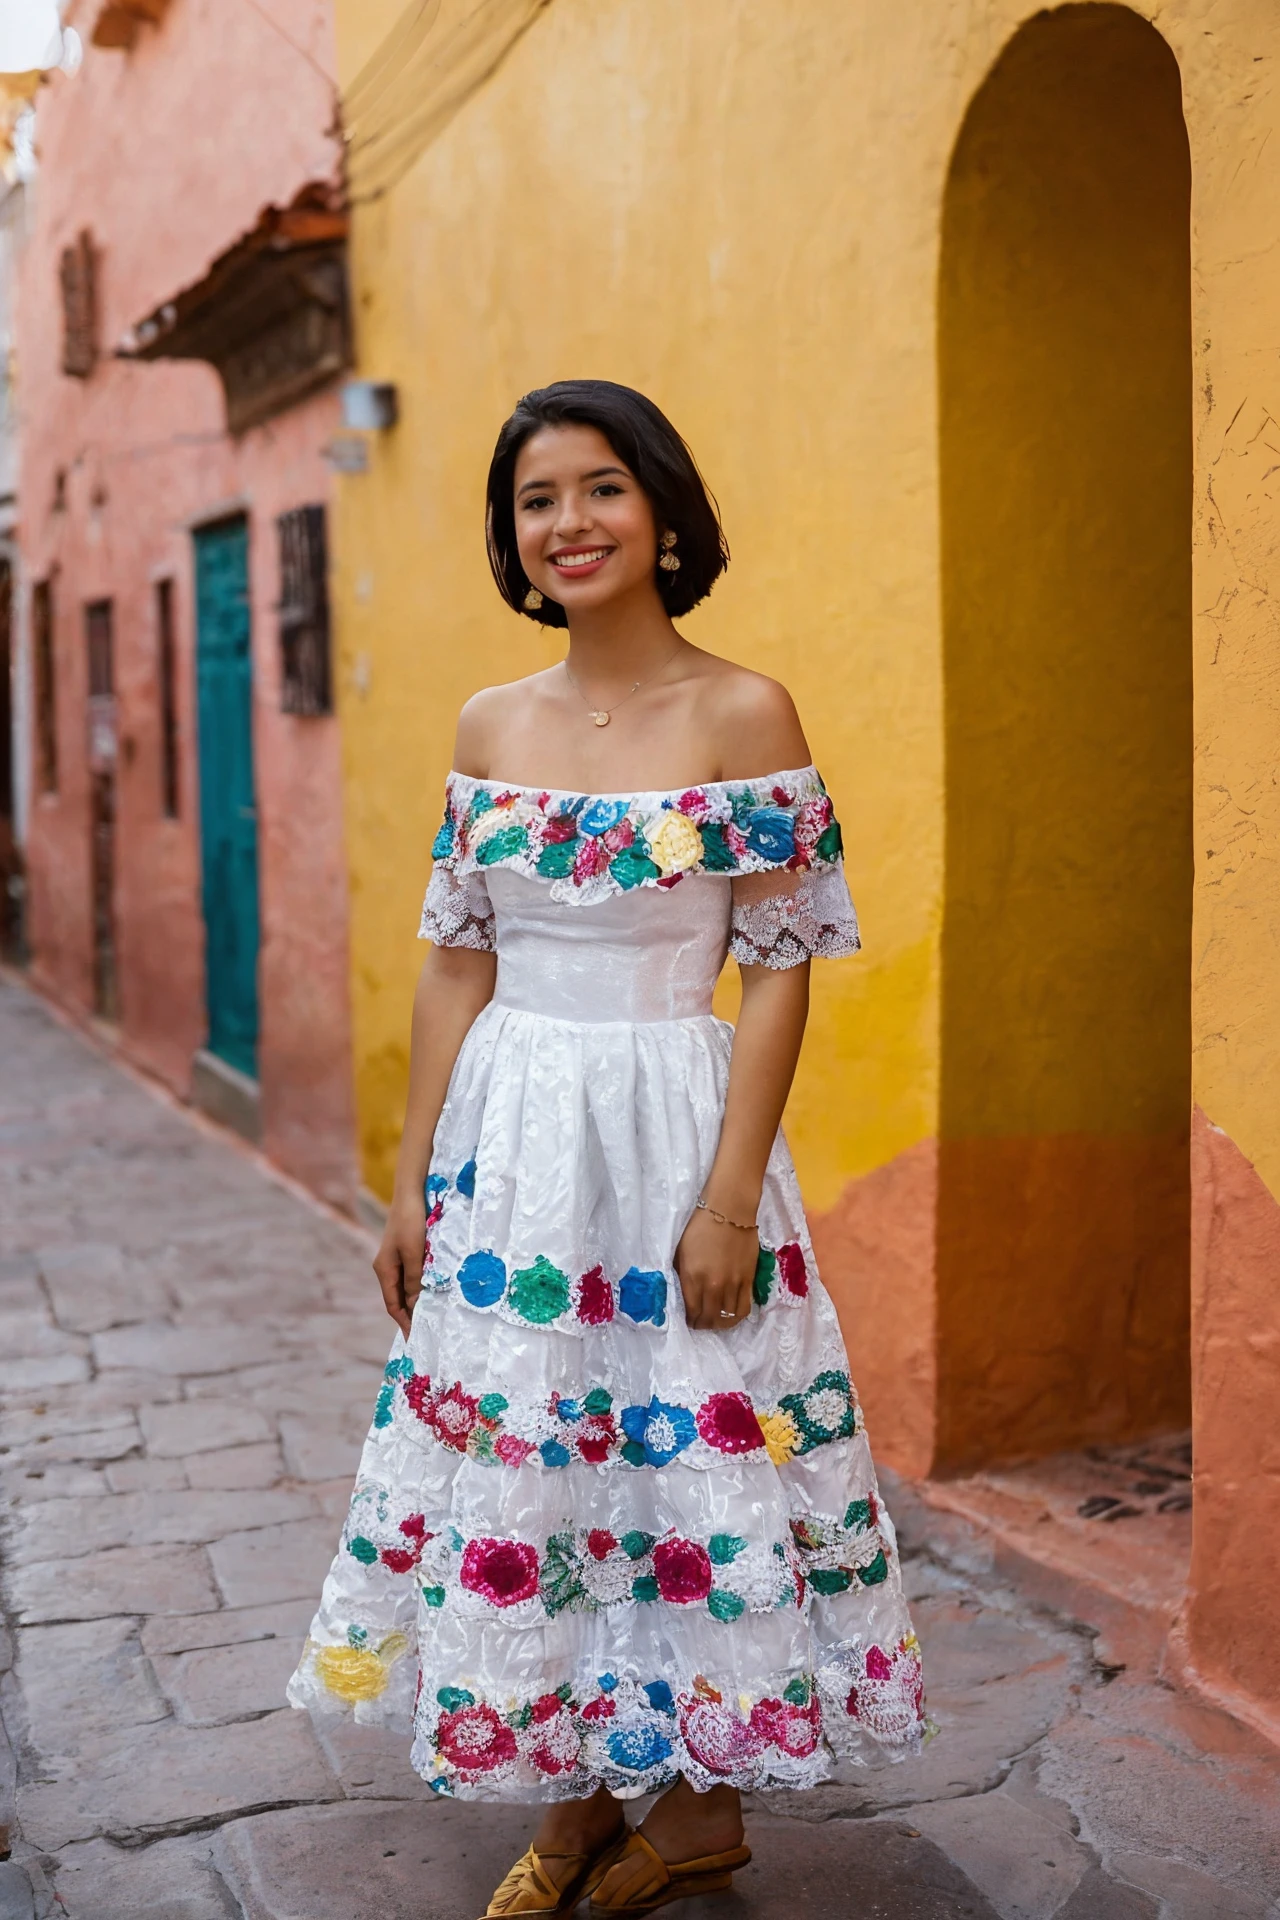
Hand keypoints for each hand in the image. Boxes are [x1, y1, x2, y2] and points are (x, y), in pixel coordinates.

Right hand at [373, 1194, 426, 1338]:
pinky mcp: (407, 1249)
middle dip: (410, 1315)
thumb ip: (415, 1280)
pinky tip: (433, 1291)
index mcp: (384, 1269)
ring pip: (406, 1287)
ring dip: (417, 1301)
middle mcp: (387, 1266)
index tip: (414, 1339)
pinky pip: (412, 1275)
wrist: (411, 1192)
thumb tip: (416, 1306)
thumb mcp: (414, 1253)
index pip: (393, 1304)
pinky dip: (421, 1286)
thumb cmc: (411, 1222)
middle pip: (398, 1298)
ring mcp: (397, 1257)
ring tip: (432, 1316)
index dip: (403, 1322)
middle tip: (426, 1332)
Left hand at [673, 1204, 757, 1330]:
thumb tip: (684, 1294)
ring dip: (720, 1323)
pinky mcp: (749, 1280)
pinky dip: (736, 1317)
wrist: (729, 1209)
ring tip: (716, 1320)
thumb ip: (682, 1276)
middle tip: (702, 1323)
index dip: (690, 1320)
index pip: (692, 1311)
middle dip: (704, 1324)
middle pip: (710, 1318)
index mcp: (692, 1277)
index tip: (690, 1320)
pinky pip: (744, 1308)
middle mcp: (712, 1285)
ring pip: (728, 1318)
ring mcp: (732, 1284)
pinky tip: (732, 1314)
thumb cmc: (700, 1226)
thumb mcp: (681, 1251)